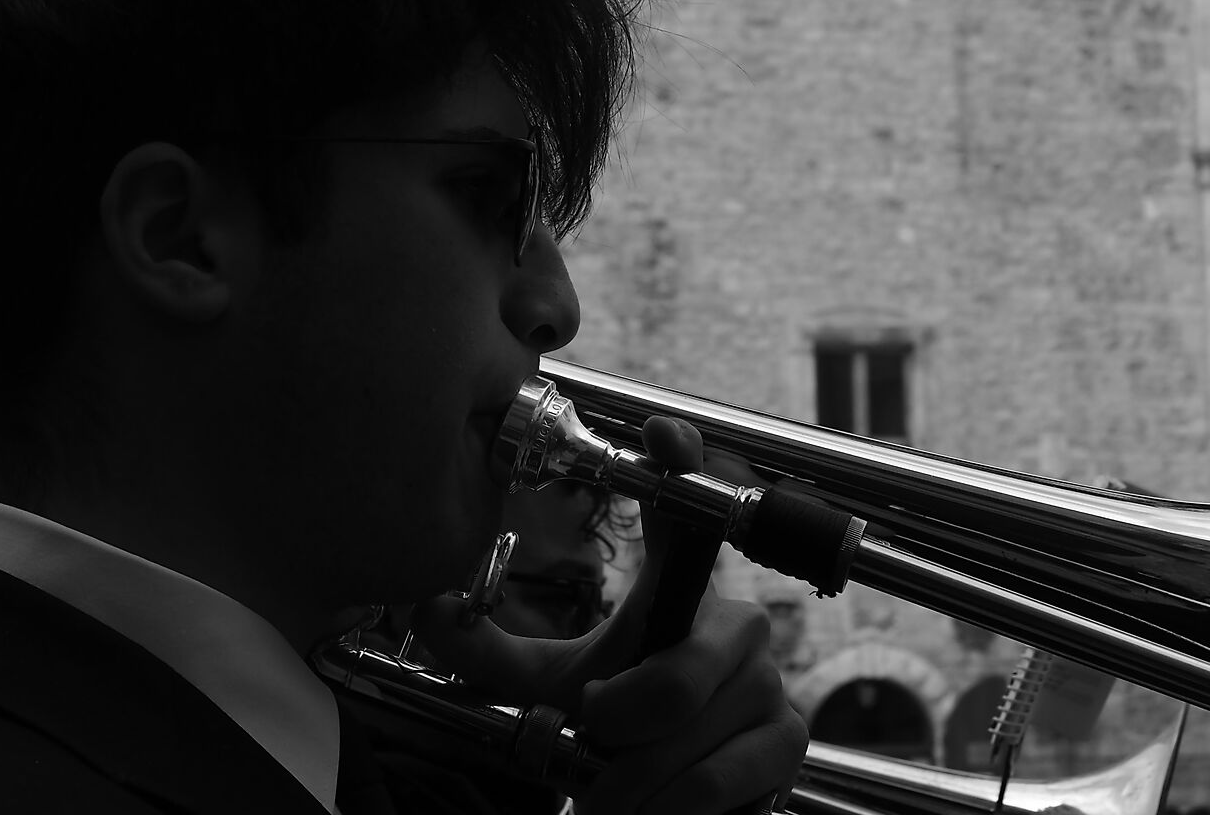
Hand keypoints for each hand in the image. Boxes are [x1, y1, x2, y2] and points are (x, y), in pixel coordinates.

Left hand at [415, 417, 806, 814]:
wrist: (665, 802)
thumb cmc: (613, 730)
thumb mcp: (552, 686)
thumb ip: (490, 653)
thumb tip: (424, 610)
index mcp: (681, 591)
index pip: (690, 512)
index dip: (682, 467)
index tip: (660, 433)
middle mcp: (738, 623)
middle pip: (668, 683)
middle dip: (610, 731)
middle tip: (591, 738)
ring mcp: (768, 680)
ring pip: (678, 744)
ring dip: (625, 784)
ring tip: (611, 791)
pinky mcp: (785, 739)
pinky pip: (708, 785)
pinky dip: (660, 811)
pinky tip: (651, 810)